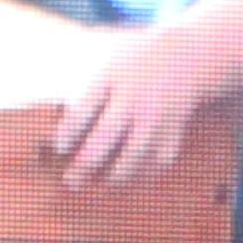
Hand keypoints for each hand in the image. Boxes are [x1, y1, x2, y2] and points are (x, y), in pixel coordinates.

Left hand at [45, 19, 228, 187]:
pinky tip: (129, 179)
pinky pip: (156, 163)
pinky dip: (142, 176)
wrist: (189, 56)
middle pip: (103, 140)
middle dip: (83, 165)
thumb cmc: (136, 61)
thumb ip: (81, 85)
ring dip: (112, 178)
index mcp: (112, 79)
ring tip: (100, 185)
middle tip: (70, 181)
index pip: (81, 112)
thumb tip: (53, 116)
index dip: (66, 135)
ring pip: (132, 159)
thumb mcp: (107, 61)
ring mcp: (156, 118)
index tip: (58, 147)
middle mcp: (134, 100)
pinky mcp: (173, 132)